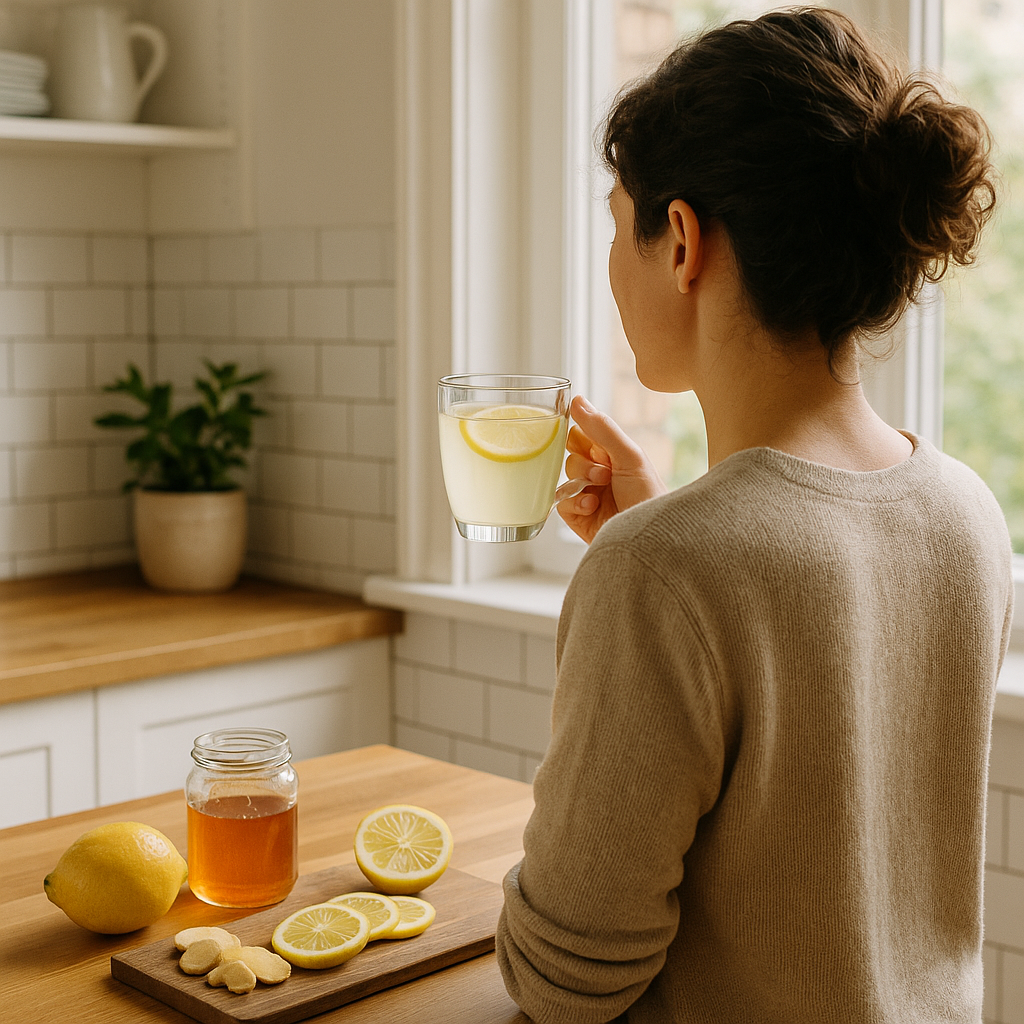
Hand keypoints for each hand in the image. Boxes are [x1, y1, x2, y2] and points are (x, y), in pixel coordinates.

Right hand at [558, 395, 667, 543]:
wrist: (650, 537)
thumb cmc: (649, 495)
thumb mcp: (629, 456)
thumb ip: (602, 429)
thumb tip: (577, 399)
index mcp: (612, 456)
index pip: (582, 434)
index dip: (585, 439)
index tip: (598, 449)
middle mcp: (598, 474)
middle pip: (570, 454)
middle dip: (584, 463)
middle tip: (604, 474)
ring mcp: (587, 495)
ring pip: (564, 477)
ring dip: (582, 481)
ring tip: (601, 492)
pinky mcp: (578, 517)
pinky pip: (561, 502)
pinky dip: (575, 503)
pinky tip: (593, 508)